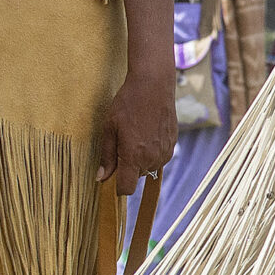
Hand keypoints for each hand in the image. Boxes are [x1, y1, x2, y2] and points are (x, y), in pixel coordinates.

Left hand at [98, 68, 175, 185]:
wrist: (154, 85)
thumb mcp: (110, 127)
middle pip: (136, 177)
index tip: (112, 174)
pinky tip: (148, 132)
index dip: (118, 186)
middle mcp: (151, 158)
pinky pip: (159, 158)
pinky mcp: (173, 144)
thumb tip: (101, 178)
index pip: (126, 189)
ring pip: (149, 168)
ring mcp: (165, 152)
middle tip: (123, 142)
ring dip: (141, 159)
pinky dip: (152, 151)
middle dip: (128, 167)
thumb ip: (107, 156)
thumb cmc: (128, 103)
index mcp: (133, 156)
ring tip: (137, 135)